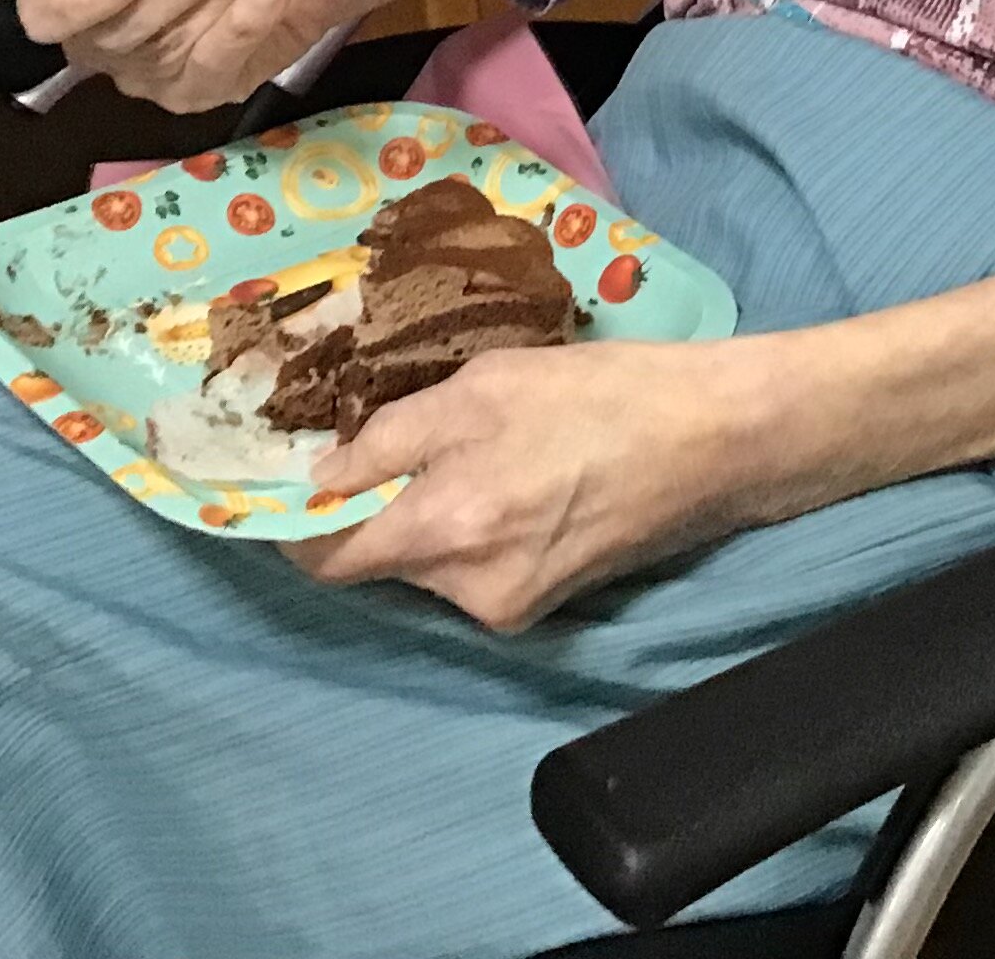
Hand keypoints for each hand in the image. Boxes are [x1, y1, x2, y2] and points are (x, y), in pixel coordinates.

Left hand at [284, 339, 777, 630]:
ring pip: (428, 564)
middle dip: (370, 509)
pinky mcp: (544, 608)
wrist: (714, 441)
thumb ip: (389, 438)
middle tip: (379, 442)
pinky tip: (510, 478)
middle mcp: (468, 589)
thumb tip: (320, 478)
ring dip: (426, 516)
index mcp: (446, 528)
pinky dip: (471, 531)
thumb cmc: (599, 396)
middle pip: (378, 562)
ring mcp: (508, 607)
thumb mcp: (482, 387)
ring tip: (469, 450)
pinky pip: (474, 571)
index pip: (326, 558)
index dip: (292, 523)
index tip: (279, 481)